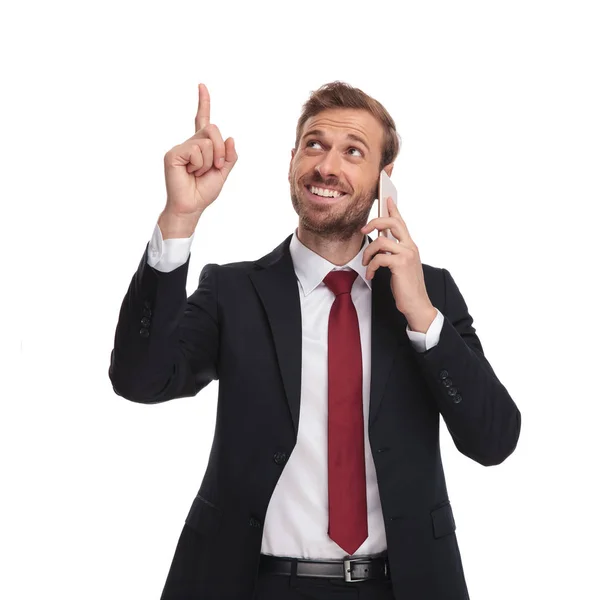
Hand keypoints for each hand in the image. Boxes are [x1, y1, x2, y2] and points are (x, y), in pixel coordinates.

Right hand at [163, 84, 237, 216]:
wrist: (191, 207)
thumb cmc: (203, 192)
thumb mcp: (223, 172)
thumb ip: (229, 155)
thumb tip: (231, 137)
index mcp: (201, 146)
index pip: (203, 120)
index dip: (203, 103)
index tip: (202, 86)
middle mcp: (190, 143)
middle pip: (213, 129)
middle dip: (221, 150)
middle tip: (215, 167)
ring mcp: (181, 147)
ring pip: (206, 141)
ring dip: (209, 161)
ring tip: (198, 173)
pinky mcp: (173, 153)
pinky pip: (196, 150)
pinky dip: (199, 164)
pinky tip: (190, 173)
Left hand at [361, 197, 434, 319]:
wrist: (417, 304)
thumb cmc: (407, 287)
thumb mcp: (400, 266)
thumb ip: (393, 253)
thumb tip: (380, 244)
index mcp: (410, 246)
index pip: (401, 222)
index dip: (393, 209)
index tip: (387, 198)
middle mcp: (410, 247)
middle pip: (392, 223)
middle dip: (375, 222)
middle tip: (363, 230)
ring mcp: (407, 255)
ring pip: (381, 242)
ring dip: (368, 252)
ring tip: (366, 264)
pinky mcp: (401, 265)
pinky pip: (379, 258)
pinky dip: (371, 267)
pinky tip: (371, 275)